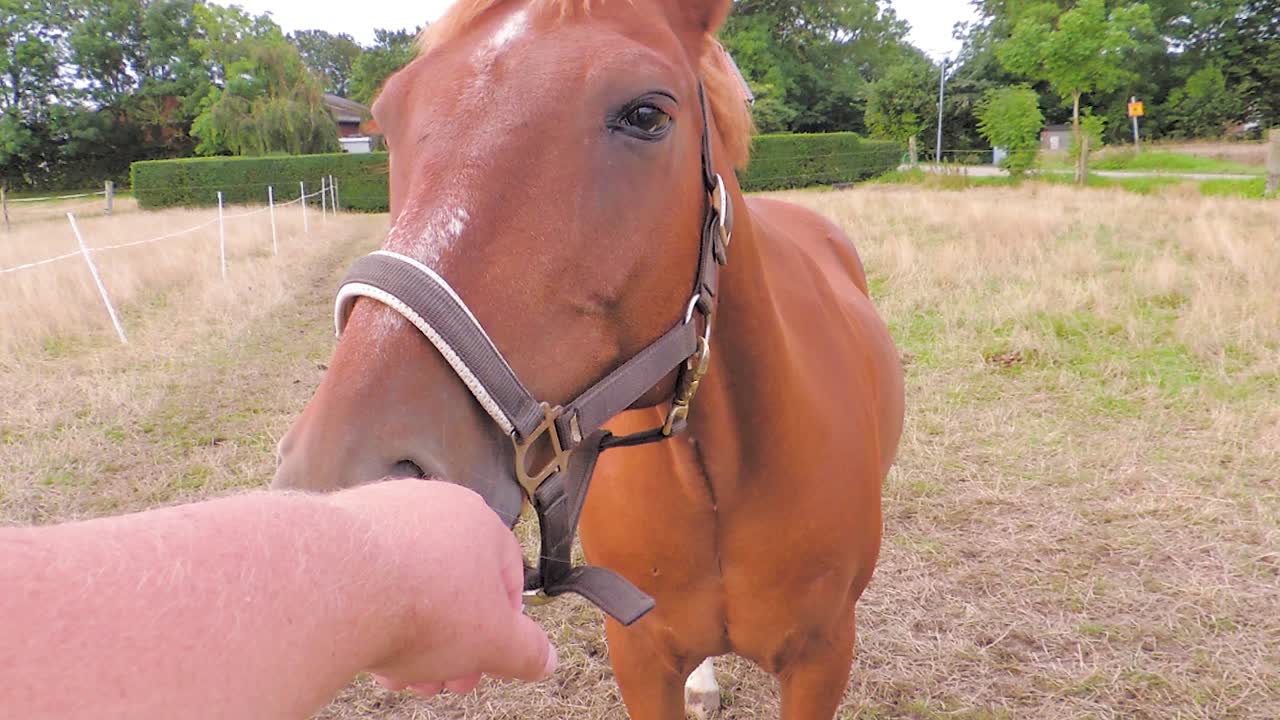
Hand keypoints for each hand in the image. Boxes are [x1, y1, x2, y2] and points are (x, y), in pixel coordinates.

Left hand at [330, 479, 556, 695]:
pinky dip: (373, 613)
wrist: (334, 586)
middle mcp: (434, 506)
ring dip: (411, 635)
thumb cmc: (421, 604)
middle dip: (451, 643)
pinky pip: (369, 576)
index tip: (485, 664)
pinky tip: (366, 649)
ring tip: (398, 676)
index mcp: (481, 523)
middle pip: (454, 587)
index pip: (506, 580)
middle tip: (440, 682)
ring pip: (409, 584)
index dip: (500, 632)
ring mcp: (384, 512)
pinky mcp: (341, 528)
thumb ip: (527, 652)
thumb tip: (545, 659)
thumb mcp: (494, 643)